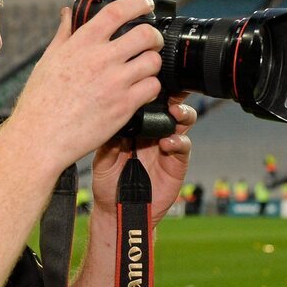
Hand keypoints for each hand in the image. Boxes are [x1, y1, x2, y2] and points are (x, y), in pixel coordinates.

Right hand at [12, 0, 164, 171]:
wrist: (41, 136)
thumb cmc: (40, 102)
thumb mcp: (47, 60)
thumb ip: (63, 34)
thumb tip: (68, 13)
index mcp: (82, 44)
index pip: (117, 11)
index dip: (138, 3)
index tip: (145, 4)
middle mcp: (101, 59)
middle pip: (145, 34)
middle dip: (153, 36)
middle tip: (151, 42)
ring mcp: (115, 82)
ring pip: (153, 61)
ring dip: (152, 63)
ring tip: (143, 69)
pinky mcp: (124, 105)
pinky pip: (153, 87)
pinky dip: (151, 87)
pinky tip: (140, 90)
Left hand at [91, 93, 195, 225]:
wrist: (116, 209)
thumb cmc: (107, 180)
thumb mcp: (102, 155)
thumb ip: (111, 137)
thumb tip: (113, 116)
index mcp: (136, 124)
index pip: (148, 100)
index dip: (152, 88)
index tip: (152, 77)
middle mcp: (153, 131)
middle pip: (170, 104)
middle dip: (174, 94)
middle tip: (171, 90)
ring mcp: (166, 145)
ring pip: (182, 121)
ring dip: (181, 113)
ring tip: (174, 113)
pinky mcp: (176, 162)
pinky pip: (183, 146)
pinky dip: (179, 141)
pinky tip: (168, 142)